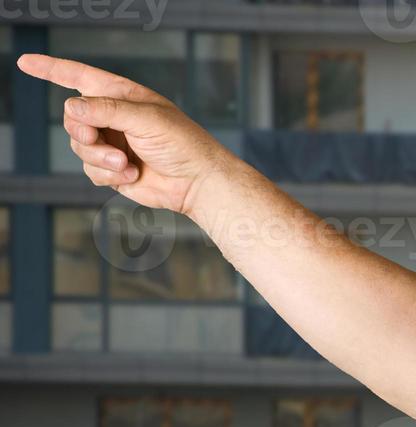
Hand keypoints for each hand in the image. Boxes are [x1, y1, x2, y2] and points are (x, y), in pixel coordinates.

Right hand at [17, 53, 233, 217]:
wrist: (198, 182)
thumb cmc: (182, 143)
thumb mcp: (146, 118)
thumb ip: (106, 110)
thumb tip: (71, 107)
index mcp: (121, 95)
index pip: (78, 77)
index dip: (50, 69)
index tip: (24, 62)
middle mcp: (113, 117)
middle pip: (72, 118)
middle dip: (83, 132)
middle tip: (102, 141)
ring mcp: (112, 144)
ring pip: (79, 147)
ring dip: (100, 158)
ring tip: (126, 164)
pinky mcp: (113, 169)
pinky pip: (91, 171)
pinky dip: (108, 174)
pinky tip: (132, 175)